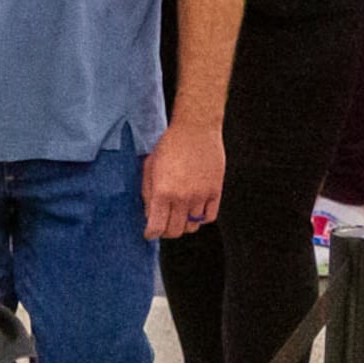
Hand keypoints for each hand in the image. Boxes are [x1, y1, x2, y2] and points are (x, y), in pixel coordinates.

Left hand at [143, 120, 225, 239]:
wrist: (196, 129)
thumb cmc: (170, 144)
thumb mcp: (150, 167)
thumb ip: (147, 193)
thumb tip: (149, 215)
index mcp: (163, 192)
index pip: (156, 228)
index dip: (151, 233)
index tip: (150, 232)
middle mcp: (182, 198)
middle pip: (175, 232)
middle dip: (166, 231)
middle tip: (163, 224)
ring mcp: (201, 196)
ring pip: (192, 227)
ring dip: (183, 225)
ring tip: (178, 215)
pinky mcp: (215, 192)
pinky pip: (209, 218)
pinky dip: (201, 219)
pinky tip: (194, 210)